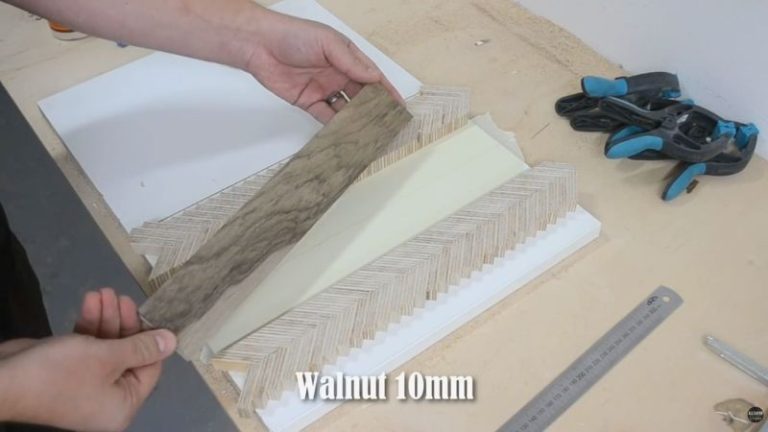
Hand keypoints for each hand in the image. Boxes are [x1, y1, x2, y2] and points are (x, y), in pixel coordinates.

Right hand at [0, 289, 175, 431]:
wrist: (2, 380)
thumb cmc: (59, 373)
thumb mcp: (107, 356)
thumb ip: (142, 347)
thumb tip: (173, 341)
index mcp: (122, 405)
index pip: (150, 368)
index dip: (151, 338)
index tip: (153, 312)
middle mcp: (108, 398)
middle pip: (128, 354)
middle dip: (123, 322)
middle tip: (122, 296)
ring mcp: (87, 384)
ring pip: (107, 345)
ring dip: (106, 317)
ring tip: (103, 292)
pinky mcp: (68, 369)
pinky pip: (87, 345)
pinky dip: (89, 324)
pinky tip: (89, 300)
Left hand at [246, 10, 402, 122]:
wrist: (259, 45)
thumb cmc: (294, 35)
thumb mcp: (328, 43)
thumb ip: (351, 62)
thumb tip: (374, 78)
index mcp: (346, 57)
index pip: (371, 76)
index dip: (386, 90)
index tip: (399, 105)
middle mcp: (337, 74)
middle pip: (361, 95)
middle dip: (373, 109)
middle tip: (386, 124)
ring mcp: (323, 89)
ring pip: (345, 108)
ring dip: (356, 119)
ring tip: (369, 133)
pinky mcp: (308, 102)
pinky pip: (326, 116)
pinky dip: (335, 125)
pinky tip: (345, 133)